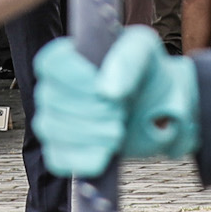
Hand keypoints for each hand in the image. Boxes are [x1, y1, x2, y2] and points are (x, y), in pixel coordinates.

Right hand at [33, 26, 199, 175]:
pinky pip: (56, 159)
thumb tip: (106, 90)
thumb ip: (127, 60)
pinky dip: (80, 159)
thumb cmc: (147, 72)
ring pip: (50, 129)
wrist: (161, 104)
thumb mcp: (144, 52)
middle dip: (90, 110)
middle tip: (120, 112)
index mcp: (71, 56)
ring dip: (87, 135)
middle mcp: (57, 87)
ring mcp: (58, 119)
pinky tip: (104, 155)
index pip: (49, 65)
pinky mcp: (66, 148)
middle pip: (51, 100)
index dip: (71, 78)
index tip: (100, 87)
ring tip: (118, 132)